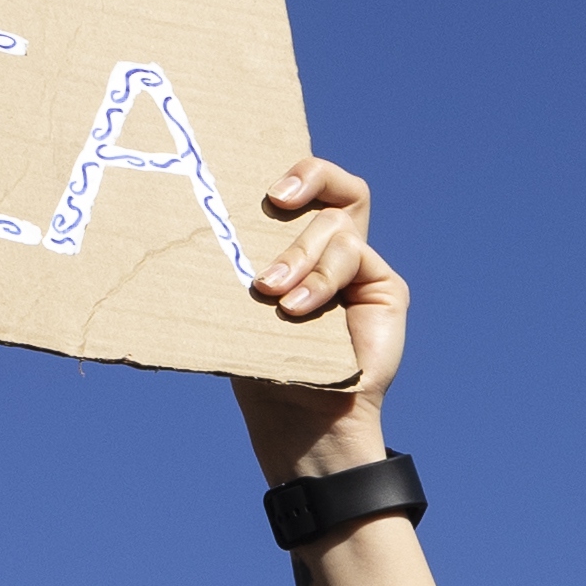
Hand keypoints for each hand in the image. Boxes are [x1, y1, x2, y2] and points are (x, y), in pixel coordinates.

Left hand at [228, 156, 397, 481]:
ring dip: (300, 256)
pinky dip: (322, 279)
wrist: (299, 417)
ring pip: (336, 226)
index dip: (295, 168)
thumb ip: (241, 258)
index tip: (262, 181)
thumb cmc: (260, 359)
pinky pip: (355, 255)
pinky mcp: (385, 287)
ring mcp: (361, 266)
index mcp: (294, 245)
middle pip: (337, 184)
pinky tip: (299, 310)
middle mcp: (332, 250)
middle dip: (310, 175)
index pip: (304, 187)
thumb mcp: (241, 300)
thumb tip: (200, 218)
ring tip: (274, 295)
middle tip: (276, 198)